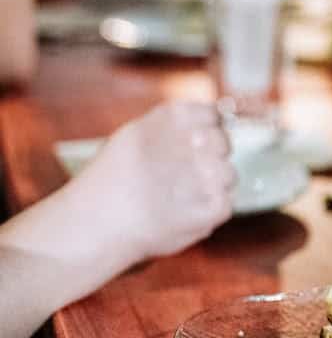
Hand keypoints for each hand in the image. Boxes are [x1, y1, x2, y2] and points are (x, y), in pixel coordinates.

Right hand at [69, 101, 234, 265]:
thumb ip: (172, 128)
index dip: (204, 131)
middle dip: (209, 157)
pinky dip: (206, 212)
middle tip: (181, 176)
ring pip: (228, 175)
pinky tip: (180, 215)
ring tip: (177, 199)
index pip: (212, 114)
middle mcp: (198, 139)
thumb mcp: (135, 135)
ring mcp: (210, 173)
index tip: (191, 146)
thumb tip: (207, 123)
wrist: (96, 223)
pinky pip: (224, 204)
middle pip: (223, 143)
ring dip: (211, 186)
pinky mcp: (216, 205)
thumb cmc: (108, 181)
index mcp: (176, 116)